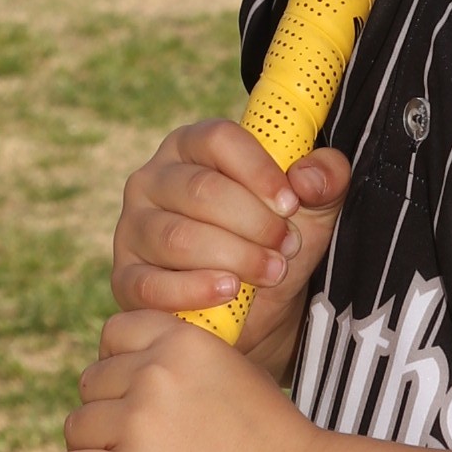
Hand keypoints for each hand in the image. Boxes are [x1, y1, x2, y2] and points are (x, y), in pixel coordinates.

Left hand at [55, 312, 312, 451]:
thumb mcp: (233, 370)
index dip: (118, 363)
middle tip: (139, 442)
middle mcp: (153, 374)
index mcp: (181, 341)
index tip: (133, 391)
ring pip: (77, 427)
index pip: (114, 332)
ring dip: (94, 449)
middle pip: (91, 383)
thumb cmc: (272, 439)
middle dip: (108, 410)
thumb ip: (183, 364)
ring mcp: (137, 424)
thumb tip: (134, 373)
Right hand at [113, 122, 350, 365]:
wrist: (261, 312)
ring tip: (270, 272)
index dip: (258, 170)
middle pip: (201, 190)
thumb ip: (325, 179)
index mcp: (193, 146)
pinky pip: (151, 284)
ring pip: (178, 237)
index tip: (290, 203)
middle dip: (253, 223)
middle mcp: (153, 179)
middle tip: (285, 247)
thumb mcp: (313, 209)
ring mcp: (133, 228)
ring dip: (234, 258)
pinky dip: (195, 291)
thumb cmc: (277, 242)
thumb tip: (306, 177)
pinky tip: (229, 293)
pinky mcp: (126, 278)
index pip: (218, 139)